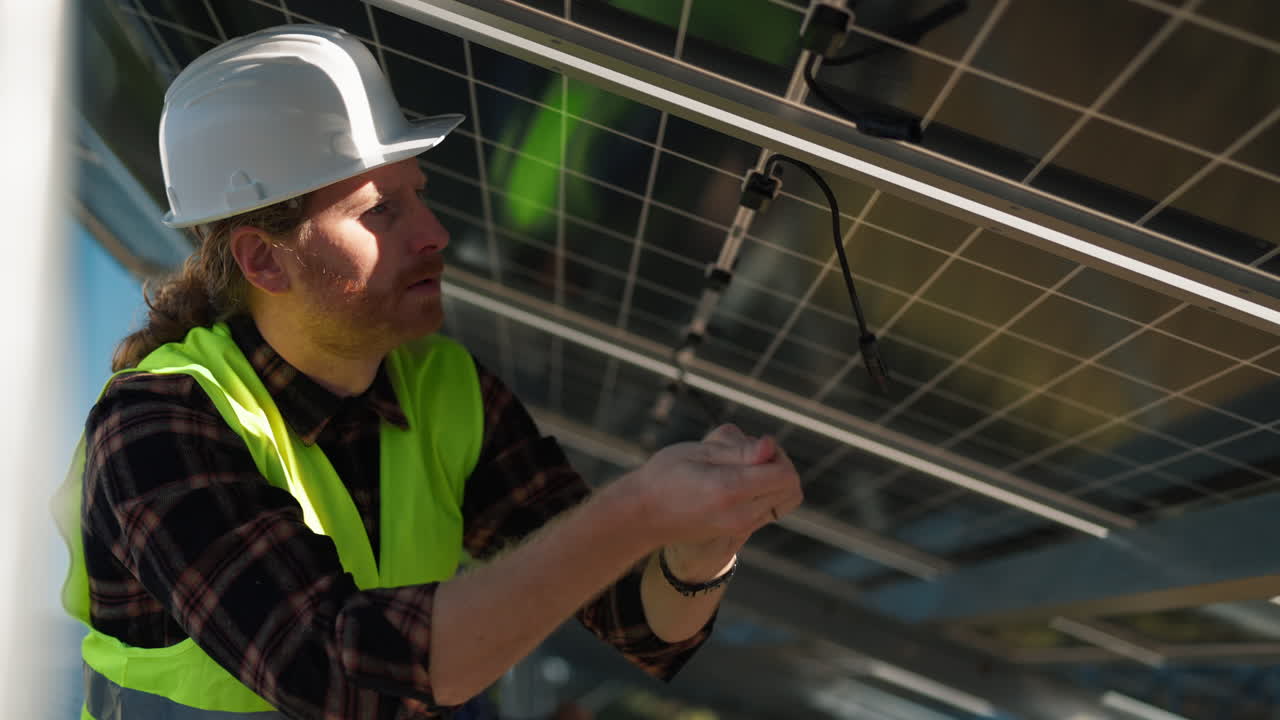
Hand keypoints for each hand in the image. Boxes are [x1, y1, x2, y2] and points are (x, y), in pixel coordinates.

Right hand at [661, 425, 800, 580]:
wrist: (642, 515)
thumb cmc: (664, 476)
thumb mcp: (699, 452)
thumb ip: (739, 451)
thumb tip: (771, 447)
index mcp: (730, 490)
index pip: (784, 474)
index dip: (777, 453)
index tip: (754, 445)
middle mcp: (741, 514)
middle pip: (791, 488)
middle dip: (780, 465)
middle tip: (752, 454)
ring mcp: (742, 527)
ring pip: (785, 501)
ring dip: (775, 480)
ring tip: (746, 468)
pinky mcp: (739, 532)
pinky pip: (771, 510)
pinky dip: (766, 493)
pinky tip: (739, 482)